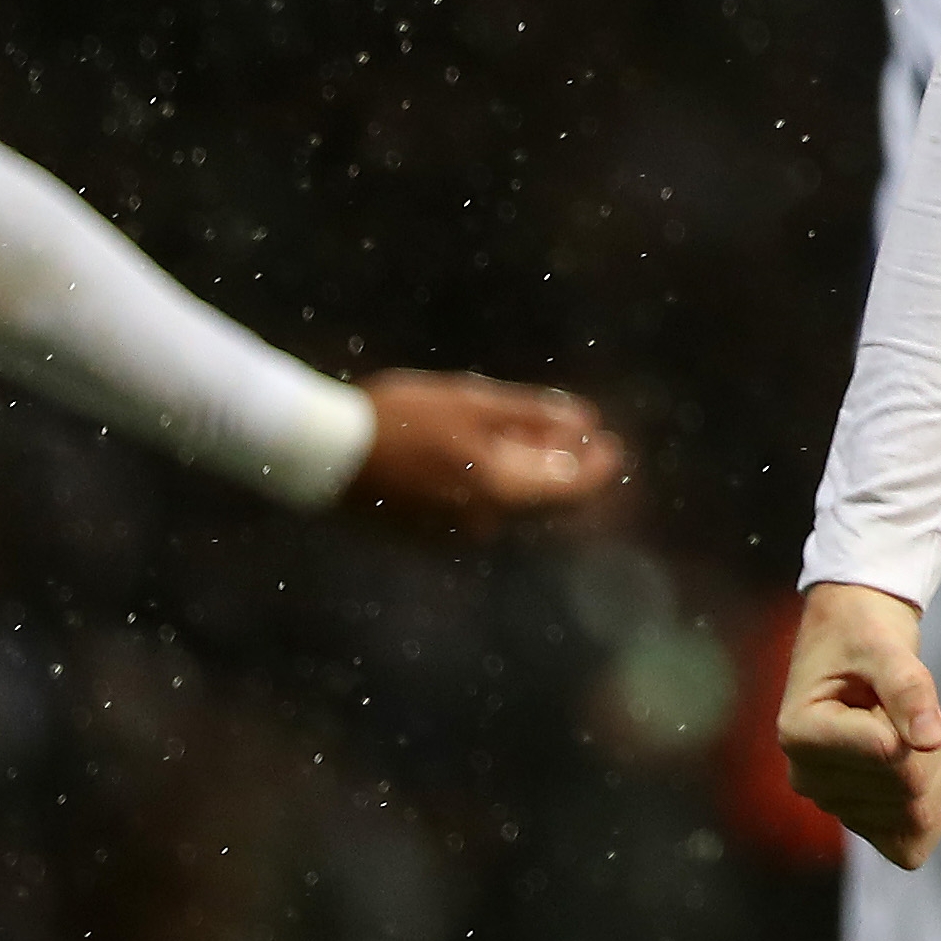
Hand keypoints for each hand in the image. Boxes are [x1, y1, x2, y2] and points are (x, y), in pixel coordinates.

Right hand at [347, 372, 624, 531]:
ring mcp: (455, 536)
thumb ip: (532, 415)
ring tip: (542, 442)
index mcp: (502, 493)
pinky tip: (490, 458)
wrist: (325, 455)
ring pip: (513, 507)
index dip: (599, 468)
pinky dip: (498, 487)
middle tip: (587, 441)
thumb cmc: (402, 419)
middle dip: (569, 470)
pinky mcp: (428, 537)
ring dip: (534, 477)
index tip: (615, 445)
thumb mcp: (472, 403)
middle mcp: (485, 525)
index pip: (573, 491)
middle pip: (545, 502)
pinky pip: (480, 512)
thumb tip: (586, 422)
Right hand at [780, 581, 940, 867]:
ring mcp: (832, 801)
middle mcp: (808, 777)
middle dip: (929, 749)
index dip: (914, 723)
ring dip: (933, 770)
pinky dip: (930, 816)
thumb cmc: (862, 636)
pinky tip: (929, 779)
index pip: (888, 757)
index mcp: (801, 734)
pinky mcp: (857, 815)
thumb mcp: (885, 644)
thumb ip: (908, 687)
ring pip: (914, 818)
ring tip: (907, 729)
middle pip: (906, 793)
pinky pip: (906, 848)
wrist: (852, 639)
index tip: (894, 688)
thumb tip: (930, 740)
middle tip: (909, 707)